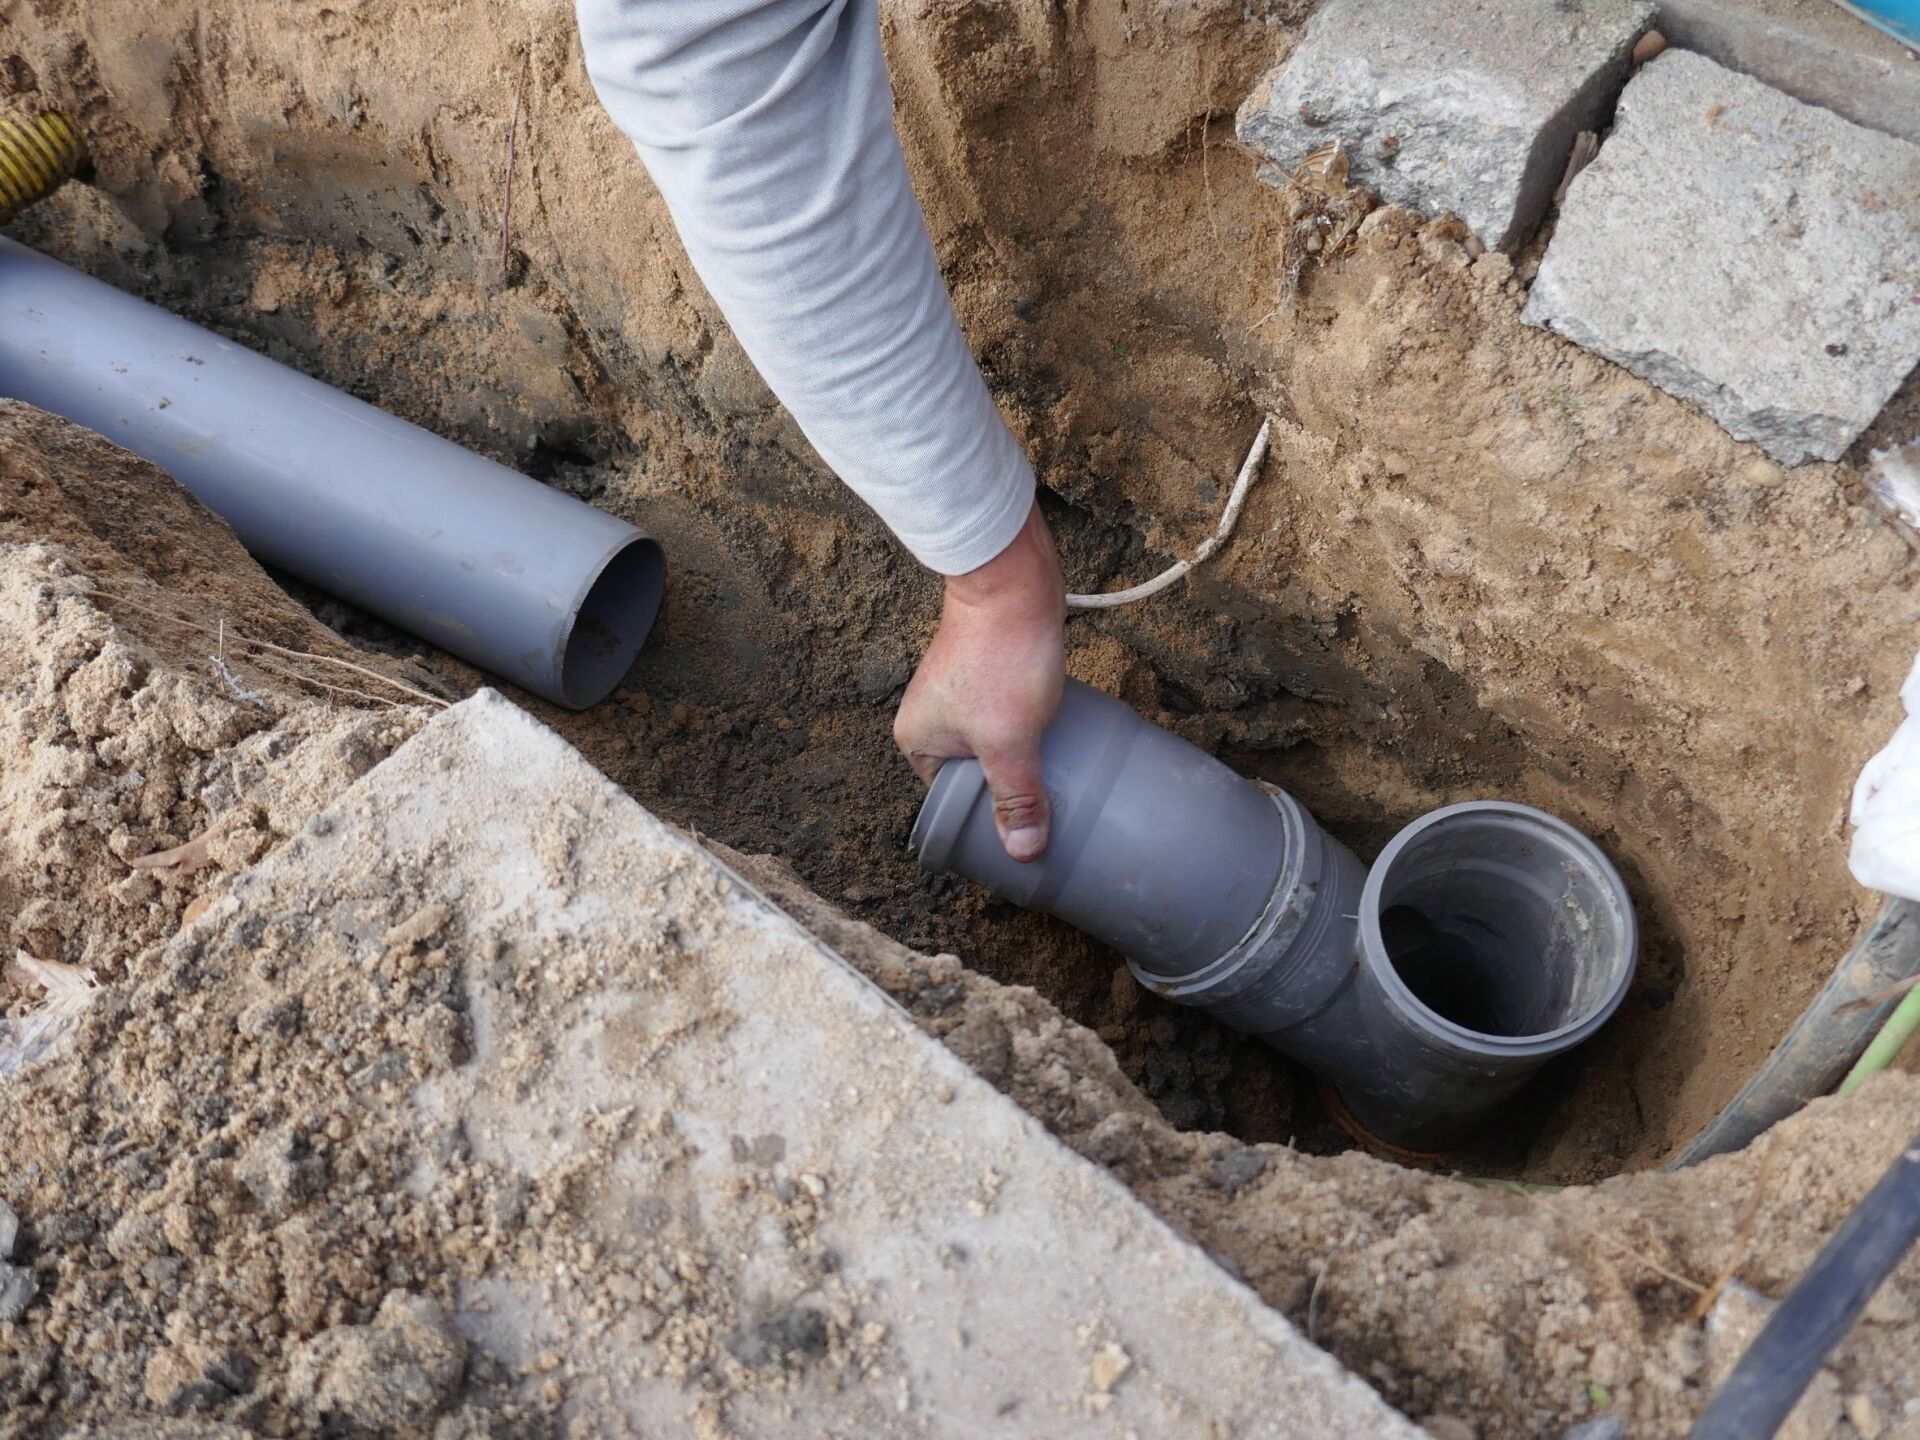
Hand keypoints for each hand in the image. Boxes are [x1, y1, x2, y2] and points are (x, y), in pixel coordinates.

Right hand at [894, 502, 1064, 861]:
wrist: (1012, 582)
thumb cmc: (1002, 657)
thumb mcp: (1011, 740)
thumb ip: (1017, 796)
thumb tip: (1024, 853)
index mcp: (917, 740)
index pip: (951, 802)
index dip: (986, 819)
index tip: (1024, 831)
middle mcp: (930, 717)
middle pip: (974, 774)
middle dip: (1009, 788)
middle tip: (1049, 806)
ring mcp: (958, 691)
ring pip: (994, 744)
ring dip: (1023, 757)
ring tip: (1059, 773)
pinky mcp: (987, 671)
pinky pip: (1007, 717)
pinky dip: (1030, 729)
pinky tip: (1058, 737)